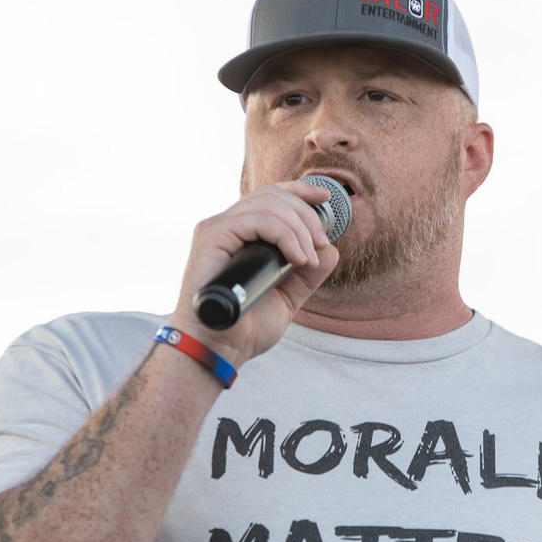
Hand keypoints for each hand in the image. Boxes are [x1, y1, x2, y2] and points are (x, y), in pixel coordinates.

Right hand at [168, 180, 340, 366]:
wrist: (220, 350)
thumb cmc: (245, 328)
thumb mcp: (288, 297)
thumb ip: (307, 274)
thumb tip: (330, 249)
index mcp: (242, 235)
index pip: (271, 197)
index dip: (300, 191)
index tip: (325, 197)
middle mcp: (228, 226)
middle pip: (273, 195)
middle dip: (306, 214)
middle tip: (322, 243)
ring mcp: (218, 229)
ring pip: (267, 204)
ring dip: (299, 227)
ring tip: (309, 259)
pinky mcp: (212, 236)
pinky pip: (256, 220)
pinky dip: (284, 235)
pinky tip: (297, 258)